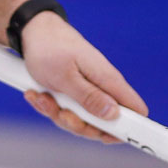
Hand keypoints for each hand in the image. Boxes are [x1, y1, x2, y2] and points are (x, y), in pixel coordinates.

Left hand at [19, 12, 148, 143]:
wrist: (31, 30)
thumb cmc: (48, 49)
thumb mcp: (65, 77)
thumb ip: (89, 97)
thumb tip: (114, 115)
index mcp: (108, 81)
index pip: (136, 111)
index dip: (129, 130)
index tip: (107, 138)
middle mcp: (101, 87)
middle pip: (103, 124)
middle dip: (79, 125)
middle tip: (61, 113)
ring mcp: (86, 90)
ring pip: (80, 119)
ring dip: (57, 114)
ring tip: (41, 97)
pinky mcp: (72, 92)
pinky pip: (65, 110)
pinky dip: (49, 106)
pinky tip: (36, 95)